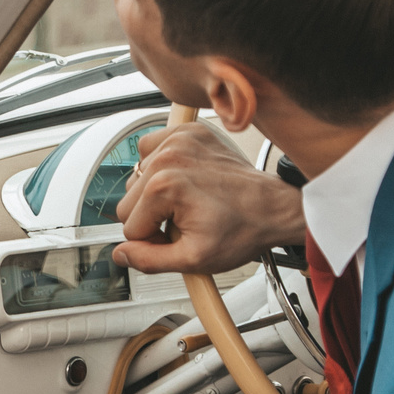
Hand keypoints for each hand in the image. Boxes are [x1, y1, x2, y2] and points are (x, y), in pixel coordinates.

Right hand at [113, 126, 306, 275]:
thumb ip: (149, 260)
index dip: (152, 240)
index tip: (178, 238)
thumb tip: (121, 255)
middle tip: (184, 221)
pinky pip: (149, 150)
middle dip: (151, 217)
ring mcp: (176, 141)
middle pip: (128, 201)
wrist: (272, 207)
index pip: (128, 226)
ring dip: (155, 193)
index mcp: (164, 187)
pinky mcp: (185, 132)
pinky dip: (159, 167)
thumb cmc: (242, 229)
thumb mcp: (194, 258)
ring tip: (186, 201)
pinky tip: (181, 180)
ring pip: (136, 179)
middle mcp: (167, 157)